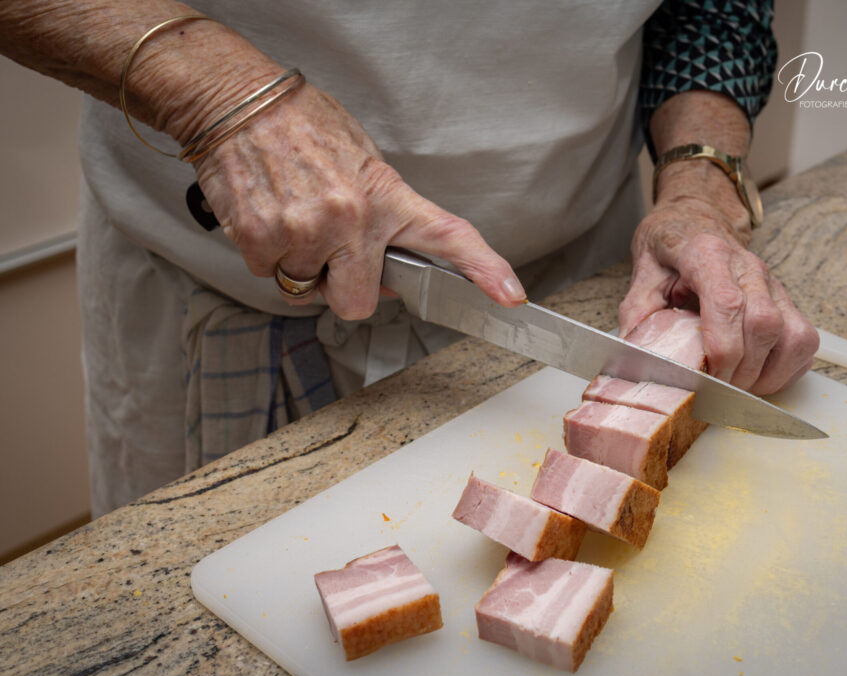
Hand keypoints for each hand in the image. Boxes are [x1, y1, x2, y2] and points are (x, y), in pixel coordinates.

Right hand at [192, 83, 525, 317]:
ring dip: (300, 265)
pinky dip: (267, 254)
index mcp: (386, 197)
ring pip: (305, 290)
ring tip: (294, 215)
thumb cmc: (302, 127)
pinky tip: (270, 215)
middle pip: (357, 303)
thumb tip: (387, 276)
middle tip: (331, 251)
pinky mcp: (263, 241)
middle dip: (344, 288)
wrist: (239, 104)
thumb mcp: (362, 162)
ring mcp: (307, 233)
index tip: (511, 295)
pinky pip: (270, 276)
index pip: (448, 236)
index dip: (484, 269)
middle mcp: (351, 220)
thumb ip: (383, 219)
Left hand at [618, 164, 817, 394]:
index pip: (727, 304)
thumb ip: (638, 316)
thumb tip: (635, 360)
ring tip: (737, 387)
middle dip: (741, 370)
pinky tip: (758, 377)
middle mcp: (748, 267)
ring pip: (793, 335)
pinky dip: (785, 369)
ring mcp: (773, 284)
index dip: (721, 349)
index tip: (705, 377)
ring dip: (767, 374)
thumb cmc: (670, 248)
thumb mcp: (643, 275)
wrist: (696, 219)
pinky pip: (804, 341)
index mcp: (707, 255)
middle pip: (764, 325)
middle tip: (715, 390)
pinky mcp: (787, 301)